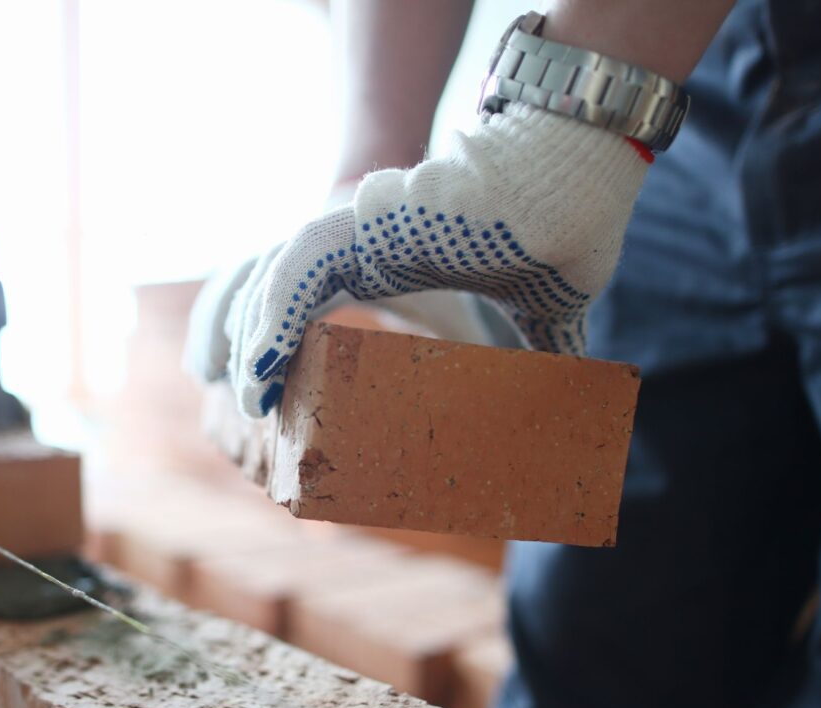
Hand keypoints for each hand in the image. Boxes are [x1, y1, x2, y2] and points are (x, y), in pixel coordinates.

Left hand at [198, 105, 649, 415]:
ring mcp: (354, 226)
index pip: (314, 306)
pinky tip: (258, 364)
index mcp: (386, 262)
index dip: (287, 348)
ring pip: (275, 281)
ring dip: (253, 339)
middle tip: (243, 406)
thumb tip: (577, 379)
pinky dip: (272, 314)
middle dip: (250, 345)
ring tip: (248, 399)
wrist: (572, 188)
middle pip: (277, 293)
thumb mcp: (533, 308)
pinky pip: (295, 269)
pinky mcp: (359, 221)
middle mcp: (359, 241)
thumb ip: (537, 344)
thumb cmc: (555, 235)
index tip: (275, 401)